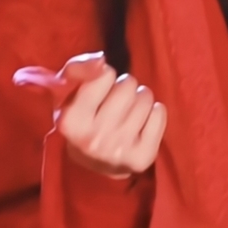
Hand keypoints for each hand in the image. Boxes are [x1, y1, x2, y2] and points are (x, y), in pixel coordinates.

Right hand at [14, 52, 167, 178]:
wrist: (96, 169)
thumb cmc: (83, 119)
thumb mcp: (67, 96)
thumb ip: (74, 70)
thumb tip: (98, 58)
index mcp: (70, 120)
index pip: (103, 73)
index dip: (103, 77)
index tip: (96, 91)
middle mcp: (93, 137)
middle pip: (128, 84)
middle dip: (122, 89)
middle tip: (112, 105)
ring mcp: (119, 150)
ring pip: (145, 97)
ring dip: (138, 101)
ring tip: (125, 116)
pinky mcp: (143, 157)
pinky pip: (160, 112)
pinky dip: (154, 114)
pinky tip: (140, 126)